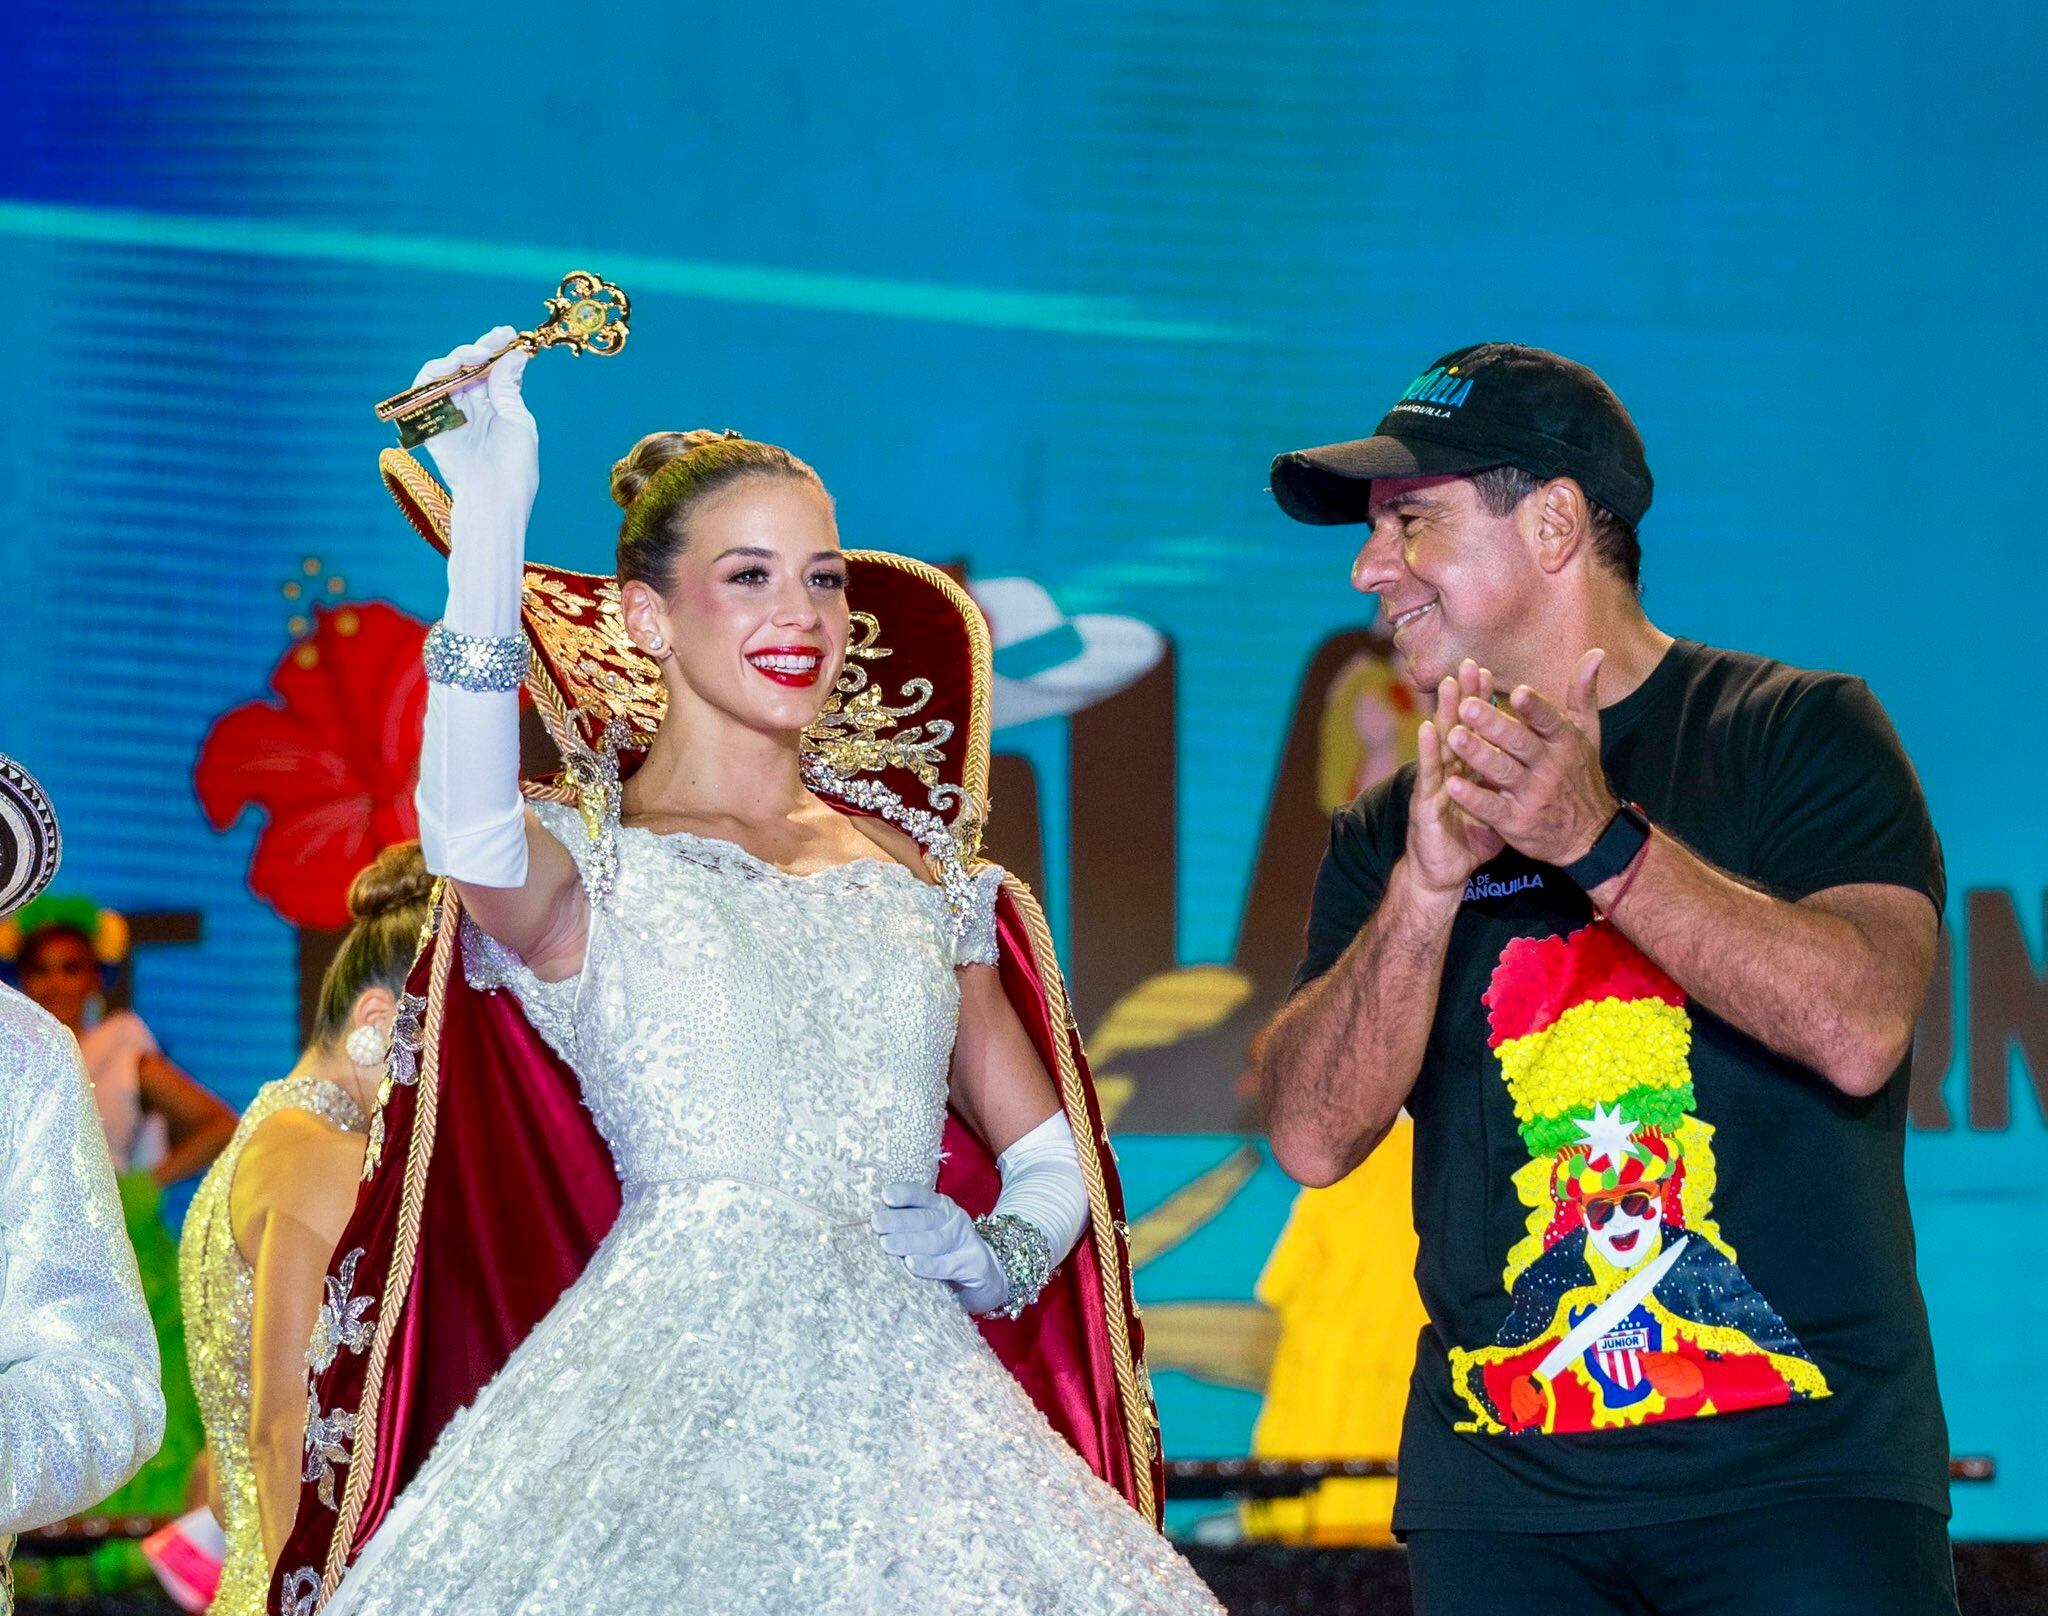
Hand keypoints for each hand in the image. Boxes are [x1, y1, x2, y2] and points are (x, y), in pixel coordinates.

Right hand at [410, 327, 538, 513]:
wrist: (494, 495)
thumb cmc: (514, 465)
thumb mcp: (518, 420)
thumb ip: (508, 388)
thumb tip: (514, 356)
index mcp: (496, 406)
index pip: (493, 369)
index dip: (498, 349)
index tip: (508, 333)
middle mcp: (471, 406)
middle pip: (468, 367)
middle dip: (480, 349)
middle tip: (492, 344)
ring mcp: (450, 413)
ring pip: (445, 373)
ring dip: (457, 357)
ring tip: (473, 356)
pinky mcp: (430, 422)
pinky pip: (423, 390)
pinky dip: (434, 373)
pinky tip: (452, 367)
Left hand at [872, 1183, 1006, 1314]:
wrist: (987, 1274)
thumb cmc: (946, 1254)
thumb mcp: (930, 1234)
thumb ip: (908, 1228)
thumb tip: (870, 1226)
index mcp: (941, 1207)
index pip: (922, 1196)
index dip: (905, 1194)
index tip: (885, 1195)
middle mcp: (954, 1220)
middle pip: (925, 1218)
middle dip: (899, 1220)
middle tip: (876, 1223)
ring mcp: (965, 1241)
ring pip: (935, 1240)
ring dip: (909, 1241)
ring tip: (886, 1244)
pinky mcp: (973, 1264)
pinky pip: (947, 1264)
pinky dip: (929, 1264)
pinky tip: (912, 1264)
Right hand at [1403, 660, 1505, 899]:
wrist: (1443, 874)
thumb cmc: (1470, 841)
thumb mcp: (1499, 808)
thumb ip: (1513, 783)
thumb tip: (1535, 765)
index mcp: (1469, 770)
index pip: (1477, 730)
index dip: (1482, 702)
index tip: (1489, 672)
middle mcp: (1450, 771)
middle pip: (1458, 727)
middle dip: (1464, 696)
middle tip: (1470, 664)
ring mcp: (1435, 786)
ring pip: (1441, 745)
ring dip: (1442, 713)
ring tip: (1447, 684)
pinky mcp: (1425, 805)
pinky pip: (1429, 776)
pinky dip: (1428, 752)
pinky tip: (1428, 729)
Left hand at [1441, 648, 1619, 865]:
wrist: (1590, 836)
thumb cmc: (1581, 775)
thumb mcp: (1589, 734)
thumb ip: (1583, 694)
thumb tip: (1596, 652)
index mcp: (1566, 742)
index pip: (1550, 720)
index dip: (1535, 708)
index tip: (1516, 692)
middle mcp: (1550, 767)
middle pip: (1520, 743)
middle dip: (1494, 725)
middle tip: (1467, 706)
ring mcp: (1533, 796)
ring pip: (1502, 772)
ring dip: (1477, 754)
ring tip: (1453, 736)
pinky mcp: (1517, 822)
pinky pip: (1492, 808)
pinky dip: (1473, 796)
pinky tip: (1452, 783)